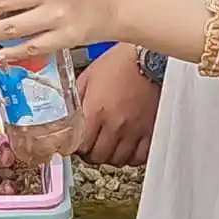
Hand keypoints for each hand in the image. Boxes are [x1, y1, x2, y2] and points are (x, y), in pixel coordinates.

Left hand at [75, 45, 157, 166]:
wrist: (149, 58)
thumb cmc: (120, 63)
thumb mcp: (89, 76)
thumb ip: (77, 99)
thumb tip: (67, 116)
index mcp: (96, 110)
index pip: (80, 145)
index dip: (76, 147)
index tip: (76, 144)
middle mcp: (115, 124)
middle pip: (98, 157)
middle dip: (91, 153)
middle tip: (91, 146)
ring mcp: (135, 130)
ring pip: (118, 160)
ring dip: (110, 156)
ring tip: (109, 146)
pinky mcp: (151, 131)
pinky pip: (140, 157)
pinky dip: (132, 156)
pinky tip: (128, 147)